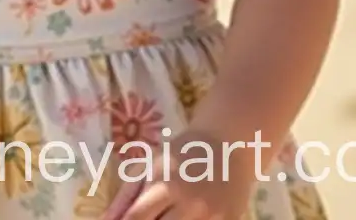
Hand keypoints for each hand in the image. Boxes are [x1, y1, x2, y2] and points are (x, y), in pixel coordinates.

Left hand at [101, 128, 256, 219]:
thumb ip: (127, 195)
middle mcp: (189, 202)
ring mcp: (211, 216)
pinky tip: (185, 216)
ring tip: (166, 214)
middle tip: (150, 215)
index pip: (136, 217)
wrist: (228, 144)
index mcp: (166, 183)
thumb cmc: (184, 153)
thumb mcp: (152, 165)